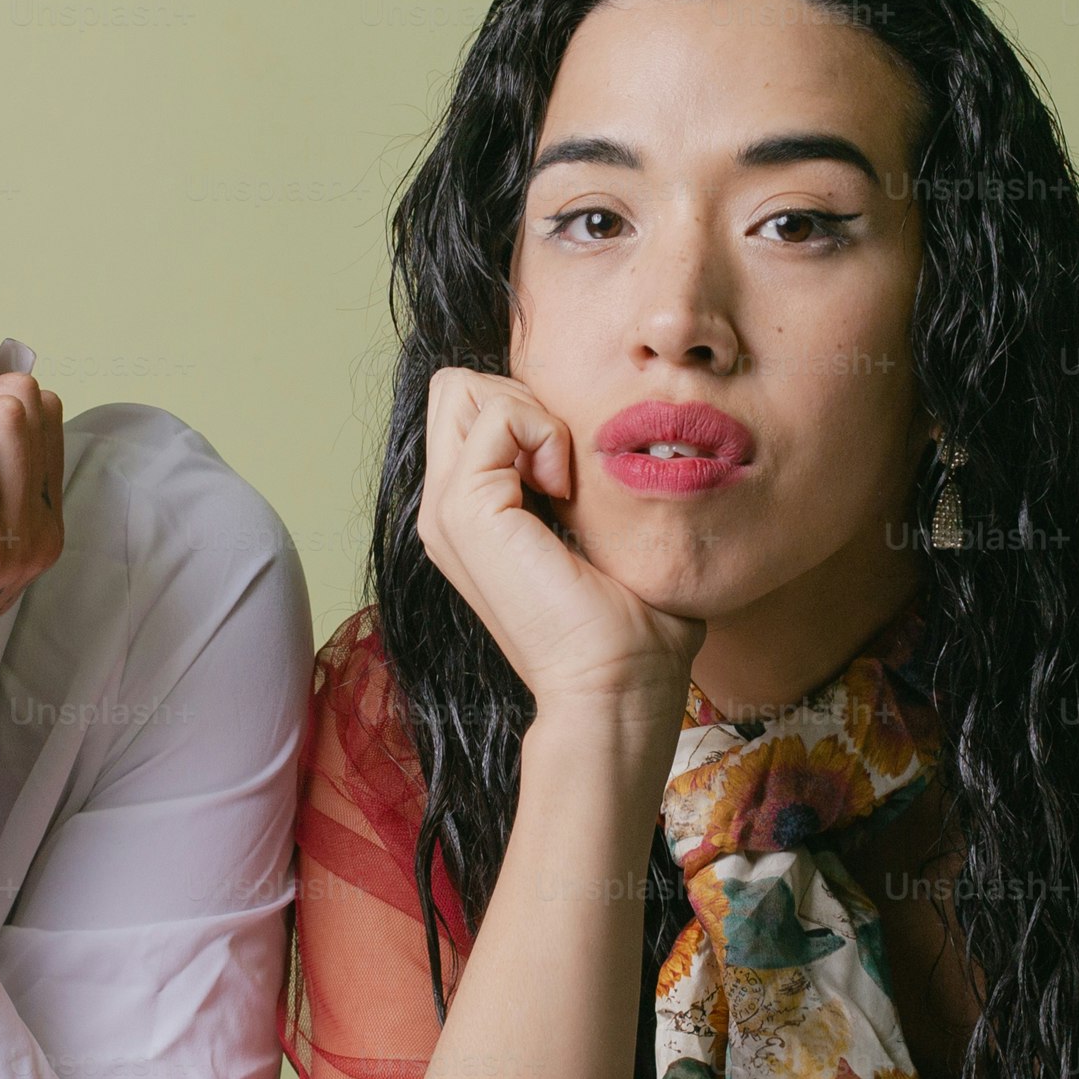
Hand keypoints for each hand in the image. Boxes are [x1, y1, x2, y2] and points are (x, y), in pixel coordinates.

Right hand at [416, 367, 701, 721]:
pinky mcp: (464, 511)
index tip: (575, 473)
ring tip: (564, 481)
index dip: (528, 411)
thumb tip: (625, 438)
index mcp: (471, 515)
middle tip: (565, 465)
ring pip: (463, 389)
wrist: (615, 689)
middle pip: (455, 389)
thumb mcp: (602, 536)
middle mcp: (445, 509)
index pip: (472, 407)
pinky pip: (495, 415)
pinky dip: (543, 433)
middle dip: (519, 398)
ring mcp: (446, 510)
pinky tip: (565, 491)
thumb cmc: (632, 630)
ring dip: (531, 415)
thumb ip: (589, 484)